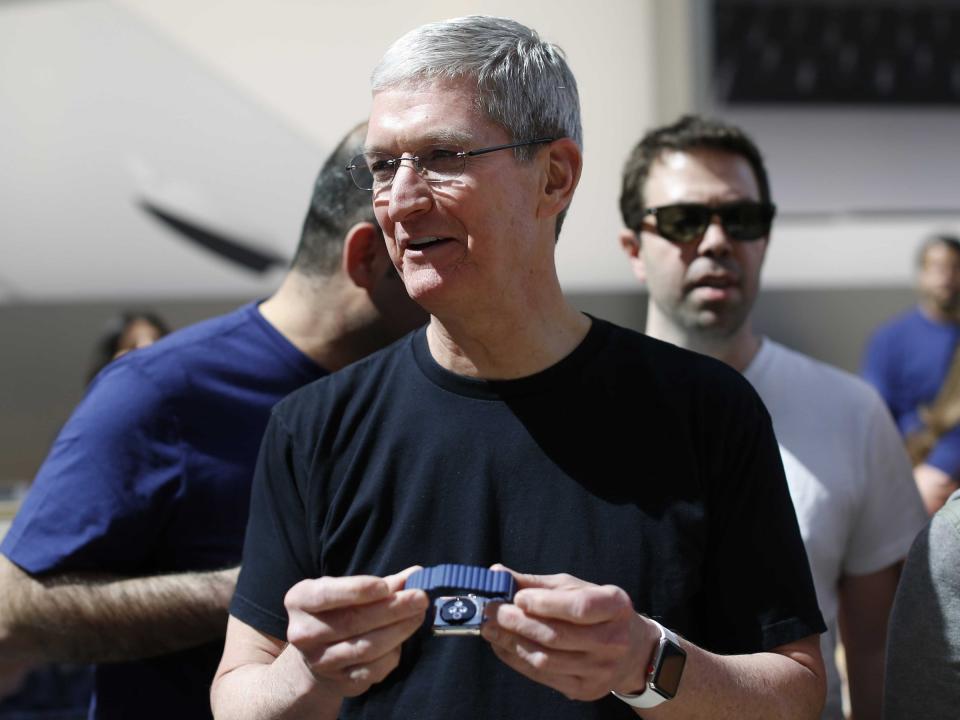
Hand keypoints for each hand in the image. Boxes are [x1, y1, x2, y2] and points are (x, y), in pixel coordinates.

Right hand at [284, 566, 427, 698]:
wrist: (318, 654)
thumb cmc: (338, 612)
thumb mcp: (348, 591)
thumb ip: (382, 583)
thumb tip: (415, 575)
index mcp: (299, 600)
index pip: (326, 595)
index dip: (357, 590)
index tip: (386, 586)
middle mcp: (303, 633)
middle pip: (352, 621)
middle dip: (391, 608)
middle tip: (420, 597)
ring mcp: (320, 661)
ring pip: (365, 647)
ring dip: (398, 630)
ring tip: (418, 615)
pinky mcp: (339, 681)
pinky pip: (372, 669)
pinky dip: (392, 654)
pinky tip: (402, 640)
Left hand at [481, 565, 659, 700]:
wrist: (633, 651)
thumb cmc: (598, 612)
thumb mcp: (576, 588)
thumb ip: (537, 583)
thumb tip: (497, 574)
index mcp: (615, 606)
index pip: (579, 607)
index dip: (545, 603)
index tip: (517, 597)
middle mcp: (612, 641)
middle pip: (557, 636)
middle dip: (518, 623)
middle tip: (492, 611)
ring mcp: (600, 670)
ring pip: (546, 660)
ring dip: (511, 643)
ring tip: (491, 628)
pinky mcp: (585, 690)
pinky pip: (543, 677)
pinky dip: (516, 660)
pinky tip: (502, 646)